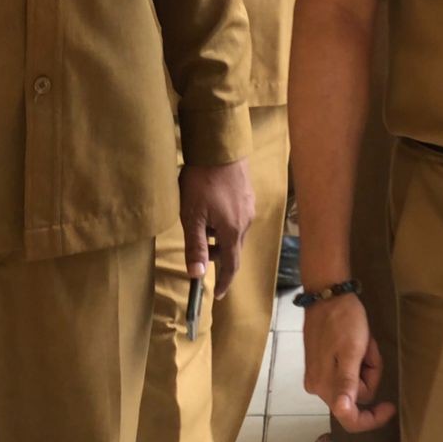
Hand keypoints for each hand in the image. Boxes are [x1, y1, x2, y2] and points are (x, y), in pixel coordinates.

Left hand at [179, 160, 254, 298]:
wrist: (220, 147)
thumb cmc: (202, 182)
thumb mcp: (192, 216)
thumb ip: (195, 247)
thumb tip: (197, 275)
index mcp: (233, 231)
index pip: (231, 265)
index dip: (225, 281)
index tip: (218, 294)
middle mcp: (246, 222)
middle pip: (233, 248)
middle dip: (217, 256)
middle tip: (200, 251)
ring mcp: (249, 206)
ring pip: (235, 232)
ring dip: (220, 237)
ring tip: (202, 225)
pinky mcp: (248, 194)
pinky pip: (238, 217)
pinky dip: (225, 223)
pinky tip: (212, 208)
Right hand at [303, 292, 394, 433]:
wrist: (328, 294)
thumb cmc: (343, 320)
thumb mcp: (352, 350)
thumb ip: (347, 384)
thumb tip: (342, 411)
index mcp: (325, 386)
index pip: (350, 418)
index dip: (373, 419)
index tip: (390, 407)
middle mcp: (318, 386)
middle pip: (355, 397)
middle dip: (368, 375)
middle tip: (369, 349)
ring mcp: (318, 375)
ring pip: (353, 384)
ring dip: (363, 366)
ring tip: (362, 342)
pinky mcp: (320, 364)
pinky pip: (346, 373)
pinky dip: (355, 361)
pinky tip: (355, 343)